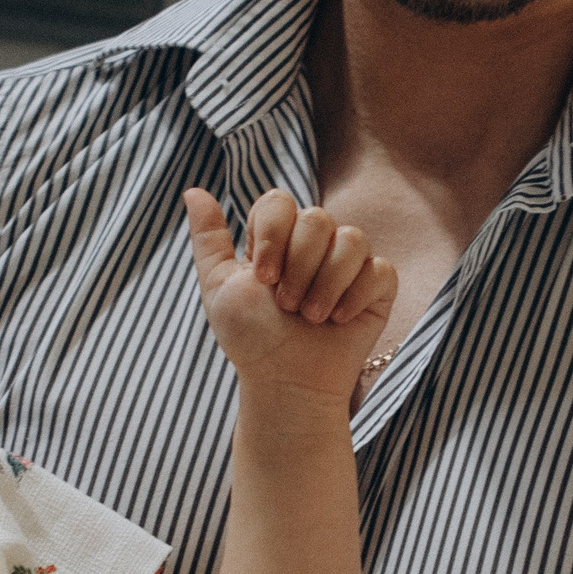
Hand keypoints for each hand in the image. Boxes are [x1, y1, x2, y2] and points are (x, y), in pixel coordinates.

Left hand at [185, 187, 397, 402]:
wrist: (285, 382)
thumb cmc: (251, 340)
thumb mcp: (219, 286)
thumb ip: (208, 238)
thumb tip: (193, 191)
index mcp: (278, 238)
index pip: (280, 202)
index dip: (273, 236)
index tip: (263, 278)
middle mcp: (316, 244)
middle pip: (318, 218)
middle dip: (298, 266)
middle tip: (286, 305)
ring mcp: (349, 264)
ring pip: (352, 239)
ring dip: (326, 283)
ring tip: (311, 317)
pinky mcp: (377, 288)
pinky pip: (380, 269)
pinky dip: (355, 296)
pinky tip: (338, 320)